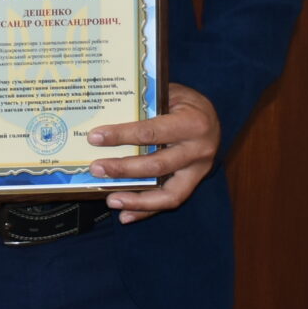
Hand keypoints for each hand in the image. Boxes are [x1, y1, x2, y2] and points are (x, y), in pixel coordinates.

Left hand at [86, 82, 221, 224]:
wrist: (212, 117)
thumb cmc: (184, 102)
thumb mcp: (170, 93)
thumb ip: (145, 104)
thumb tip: (105, 114)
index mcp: (192, 123)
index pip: (152, 132)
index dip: (122, 136)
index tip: (95, 138)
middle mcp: (199, 149)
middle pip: (157, 165)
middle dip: (124, 169)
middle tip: (97, 168)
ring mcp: (199, 170)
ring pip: (168, 193)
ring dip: (136, 199)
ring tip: (110, 200)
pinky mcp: (194, 183)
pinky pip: (170, 201)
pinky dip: (147, 210)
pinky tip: (125, 215)